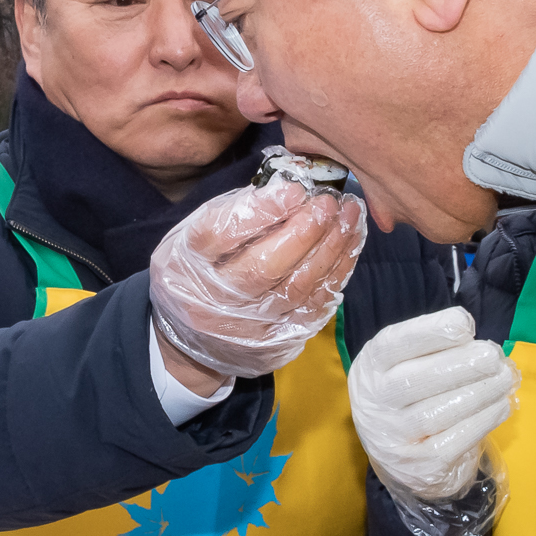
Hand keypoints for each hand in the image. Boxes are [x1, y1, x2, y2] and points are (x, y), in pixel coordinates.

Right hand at [148, 181, 366, 379]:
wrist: (193, 344)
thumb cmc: (199, 274)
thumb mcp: (194, 239)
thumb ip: (233, 214)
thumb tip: (287, 190)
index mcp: (185, 265)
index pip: (221, 234)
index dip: (260, 212)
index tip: (294, 190)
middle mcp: (213, 301)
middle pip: (263, 266)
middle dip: (303, 231)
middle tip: (329, 203)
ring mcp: (247, 328)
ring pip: (297, 288)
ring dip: (331, 249)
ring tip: (350, 217)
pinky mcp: (276, 343)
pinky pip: (314, 307)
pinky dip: (337, 274)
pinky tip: (349, 247)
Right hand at [348, 307, 518, 528]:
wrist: (400, 454)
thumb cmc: (410, 395)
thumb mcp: (406, 363)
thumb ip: (432, 345)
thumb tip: (466, 329)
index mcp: (370, 367)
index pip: (393, 345)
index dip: (429, 332)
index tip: (464, 324)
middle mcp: (373, 403)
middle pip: (414, 382)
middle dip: (460, 366)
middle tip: (492, 356)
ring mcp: (393, 438)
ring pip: (435, 414)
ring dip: (478, 394)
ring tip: (504, 379)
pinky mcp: (418, 467)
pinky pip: (453, 442)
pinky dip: (482, 422)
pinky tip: (501, 406)